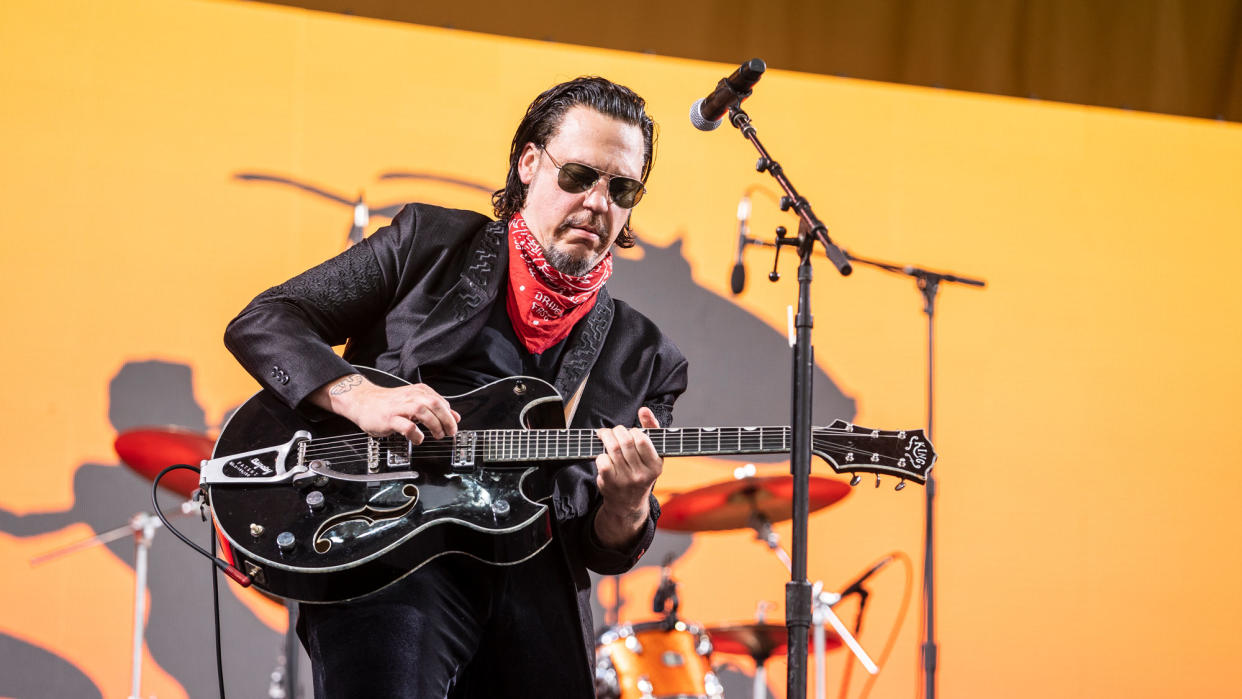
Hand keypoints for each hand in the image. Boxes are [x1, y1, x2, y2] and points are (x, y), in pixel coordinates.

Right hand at [311, 374, 459, 443]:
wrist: (362, 402)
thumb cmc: (388, 404)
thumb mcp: (413, 402)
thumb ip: (434, 409)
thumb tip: (455, 417)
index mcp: (417, 392)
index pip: (440, 400)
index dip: (450, 414)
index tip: (454, 425)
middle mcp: (410, 397)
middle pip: (435, 404)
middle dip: (446, 419)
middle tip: (450, 432)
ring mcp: (399, 408)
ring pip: (423, 411)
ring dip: (434, 425)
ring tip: (437, 435)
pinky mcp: (389, 419)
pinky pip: (407, 426)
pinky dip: (416, 434)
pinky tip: (419, 438)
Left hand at [593, 407, 662, 548]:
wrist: (628, 504)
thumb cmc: (641, 472)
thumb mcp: (652, 454)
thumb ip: (651, 430)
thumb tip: (644, 410)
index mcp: (656, 466)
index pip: (642, 440)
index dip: (633, 431)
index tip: (630, 431)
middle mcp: (642, 475)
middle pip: (625, 442)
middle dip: (617, 431)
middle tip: (614, 431)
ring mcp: (625, 480)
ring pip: (612, 449)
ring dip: (606, 437)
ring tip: (604, 435)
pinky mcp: (610, 483)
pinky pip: (602, 460)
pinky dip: (601, 454)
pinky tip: (604, 455)